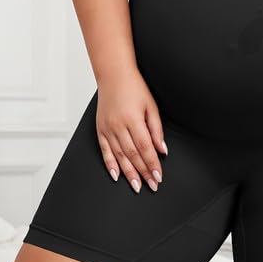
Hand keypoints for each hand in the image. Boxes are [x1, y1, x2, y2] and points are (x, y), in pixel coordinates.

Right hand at [95, 68, 167, 192]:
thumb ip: (157, 129)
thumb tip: (162, 150)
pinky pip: (105, 151)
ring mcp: (108, 129)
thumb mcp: (151, 106)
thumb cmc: (134, 88)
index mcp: (133, 120)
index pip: (145, 148)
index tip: (158, 176)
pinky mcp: (100, 130)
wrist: (113, 76)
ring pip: (119, 156)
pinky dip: (110, 164)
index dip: (152, 165)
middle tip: (151, 186)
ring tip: (136, 186)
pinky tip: (116, 175)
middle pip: (133, 155)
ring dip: (129, 173)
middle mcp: (119, 126)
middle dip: (143, 173)